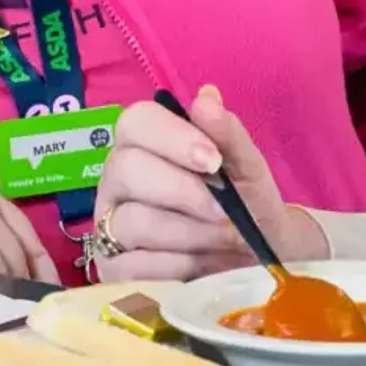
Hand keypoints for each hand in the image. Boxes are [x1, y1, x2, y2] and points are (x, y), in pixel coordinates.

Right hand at [93, 85, 326, 283]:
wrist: (256, 262)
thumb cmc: (245, 206)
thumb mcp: (247, 170)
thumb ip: (228, 134)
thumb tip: (207, 96)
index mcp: (145, 143)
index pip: (136, 121)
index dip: (173, 137)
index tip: (213, 161)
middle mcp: (117, 179)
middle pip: (127, 168)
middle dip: (184, 192)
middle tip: (224, 212)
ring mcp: (109, 224)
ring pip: (135, 220)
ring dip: (190, 234)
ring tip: (223, 239)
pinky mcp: (111, 269)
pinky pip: (135, 265)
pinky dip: (177, 266)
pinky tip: (201, 265)